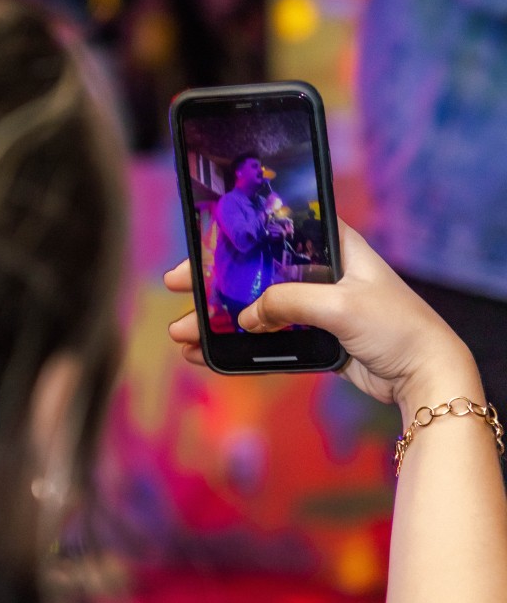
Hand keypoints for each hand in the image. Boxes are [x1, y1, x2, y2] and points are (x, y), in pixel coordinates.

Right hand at [165, 221, 477, 415]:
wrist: (425, 374)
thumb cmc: (398, 326)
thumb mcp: (341, 306)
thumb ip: (289, 303)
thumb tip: (245, 315)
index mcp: (333, 246)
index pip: (273, 229)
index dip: (234, 234)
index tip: (199, 245)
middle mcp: (321, 271)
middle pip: (254, 269)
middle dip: (213, 282)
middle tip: (177, 288)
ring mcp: (316, 306)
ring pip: (254, 307)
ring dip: (218, 319)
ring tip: (182, 333)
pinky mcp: (314, 338)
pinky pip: (266, 338)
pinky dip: (237, 345)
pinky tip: (208, 353)